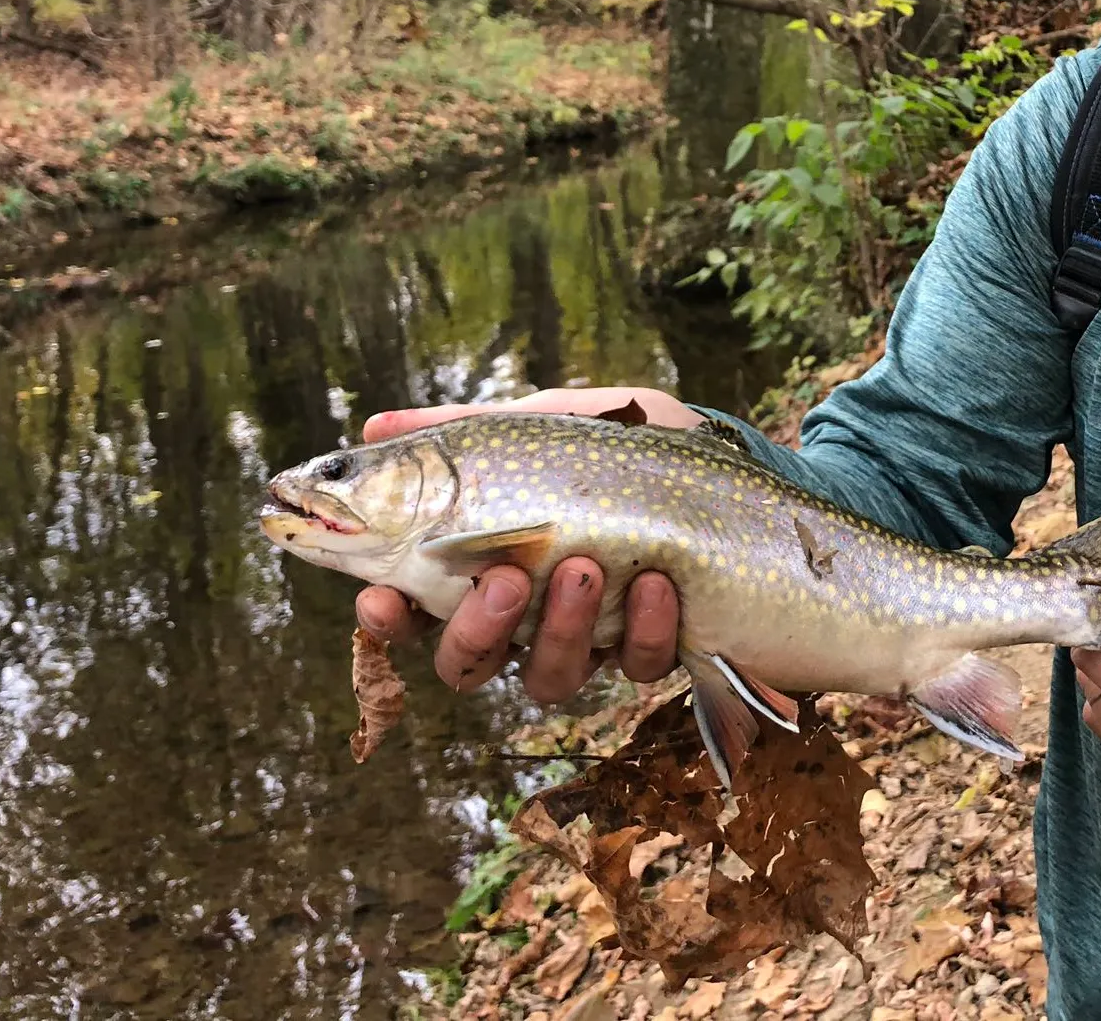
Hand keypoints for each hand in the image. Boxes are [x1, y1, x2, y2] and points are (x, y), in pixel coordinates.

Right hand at [355, 388, 692, 702]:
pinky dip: (644, 627)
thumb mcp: (546, 422)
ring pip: (546, 677)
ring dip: (559, 628)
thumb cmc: (622, 446)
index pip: (416, 609)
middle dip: (475, 631)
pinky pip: (636, 665)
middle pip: (468, 664)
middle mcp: (529, 615)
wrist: (726, 464)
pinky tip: (656, 582)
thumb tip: (374, 424)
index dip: (388, 617)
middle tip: (504, 577)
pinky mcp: (652, 651)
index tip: (382, 598)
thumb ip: (466, 429)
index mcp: (488, 563)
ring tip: (582, 568)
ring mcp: (590, 640)